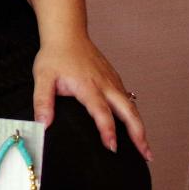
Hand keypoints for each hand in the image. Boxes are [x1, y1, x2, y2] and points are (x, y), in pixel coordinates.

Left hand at [32, 34, 152, 160]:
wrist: (67, 34)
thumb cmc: (56, 56)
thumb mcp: (42, 78)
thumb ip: (43, 101)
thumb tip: (43, 124)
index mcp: (88, 86)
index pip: (101, 112)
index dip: (108, 130)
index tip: (112, 146)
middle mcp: (105, 84)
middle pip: (128, 112)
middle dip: (138, 134)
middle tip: (146, 154)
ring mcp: (113, 82)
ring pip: (132, 107)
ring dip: (140, 128)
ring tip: (145, 149)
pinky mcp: (115, 80)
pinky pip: (128, 100)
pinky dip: (135, 116)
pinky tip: (136, 129)